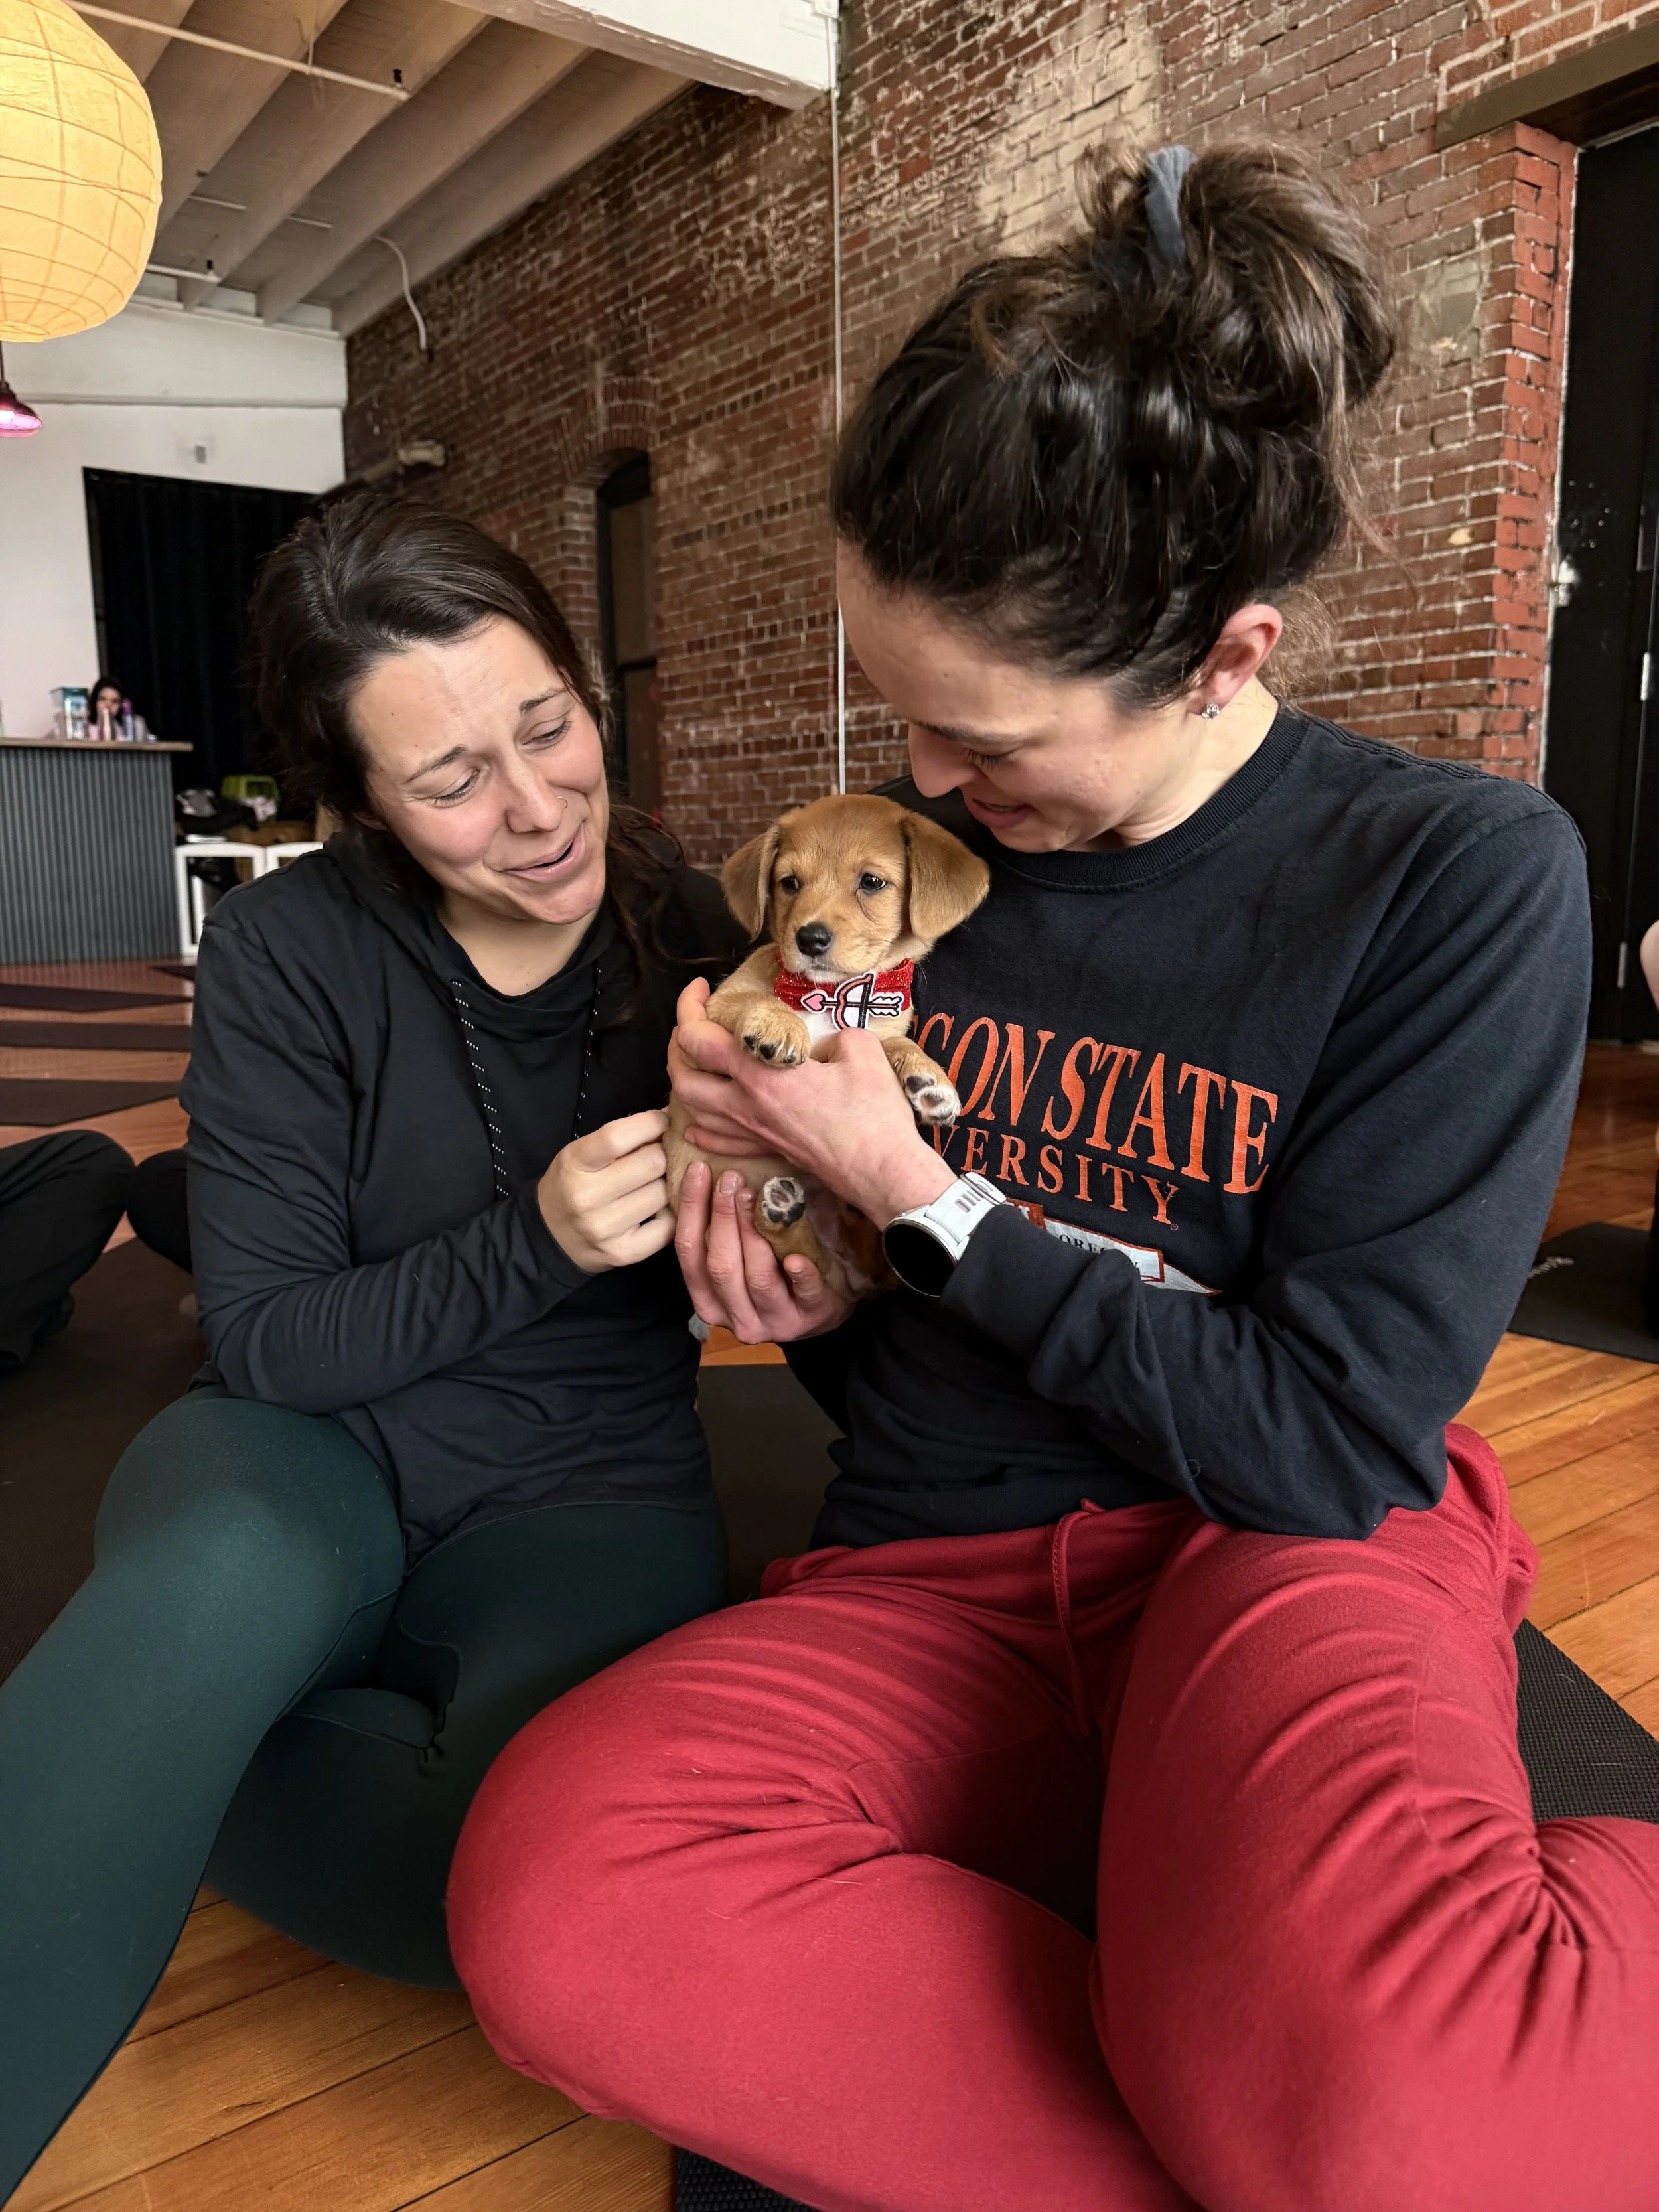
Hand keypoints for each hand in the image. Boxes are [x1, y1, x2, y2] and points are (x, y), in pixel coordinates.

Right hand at [538, 1109, 672, 1271]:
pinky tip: (658, 1208)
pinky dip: (670, 1213)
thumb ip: (620, 1137)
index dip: (651, 1123)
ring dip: (667, 1184)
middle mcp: (587, 1197)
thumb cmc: (573, 1184)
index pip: (618, 1136)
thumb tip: (669, 1117)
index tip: (663, 1122)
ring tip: (655, 1183)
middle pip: (652, 1163)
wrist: (551, 1236)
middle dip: (663, 1154)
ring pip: (664, 1193)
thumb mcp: (582, 1153)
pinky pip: (669, 1225)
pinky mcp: (623, 1253)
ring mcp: (605, 1228)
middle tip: (660, 1156)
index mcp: (574, 1164)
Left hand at [672, 979, 956, 1226]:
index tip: (700, 987)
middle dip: (677, 1048)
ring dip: (687, 1084)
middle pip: (682, 1079)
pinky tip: (699, 1121)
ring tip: (698, 1064)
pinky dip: (702, 1127)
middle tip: (692, 1026)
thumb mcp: (861, 1050)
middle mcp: (745, 1105)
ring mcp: (754, 1132)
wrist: (882, 1170)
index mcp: (761, 1074)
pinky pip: (719, 1141)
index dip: (688, 1006)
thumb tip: (828, 1041)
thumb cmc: (872, 1114)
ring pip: (694, 1112)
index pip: (698, 1039)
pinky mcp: (768, 1150)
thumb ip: (836, 1035)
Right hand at [674, 1159, 852, 1341]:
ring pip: (758, 1278)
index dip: (692, 1210)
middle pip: (721, 1267)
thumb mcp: (739, 1263)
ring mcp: (775, 1321)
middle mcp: (737, 1318)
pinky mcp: (811, 1316)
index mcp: (709, 1303)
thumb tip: (710, 1178)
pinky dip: (800, 1274)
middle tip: (730, 1178)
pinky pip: (805, 1293)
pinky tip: (795, 1257)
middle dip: (723, 1218)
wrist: (817, 1313)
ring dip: (754, 1234)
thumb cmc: (773, 1279)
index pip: (690, 1255)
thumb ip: (721, 1237)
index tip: (699, 1170)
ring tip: (755, 1195)